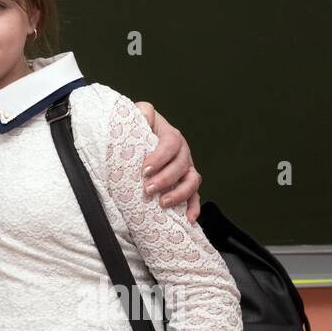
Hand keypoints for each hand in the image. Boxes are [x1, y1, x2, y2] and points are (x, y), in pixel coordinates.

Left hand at [134, 101, 201, 223]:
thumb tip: (144, 113)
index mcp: (170, 135)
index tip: (145, 169)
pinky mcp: (185, 183)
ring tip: (164, 203)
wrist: (139, 140)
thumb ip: (140, 113)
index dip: (160, 157)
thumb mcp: (137, 118)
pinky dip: (193, 207)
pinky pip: (194, 196)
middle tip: (148, 189)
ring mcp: (186, 168)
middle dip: (166, 179)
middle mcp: (182, 152)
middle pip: (181, 165)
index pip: (170, 143)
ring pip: (192, 180)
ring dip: (180, 193)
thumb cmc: (138, 130)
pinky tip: (188, 218)